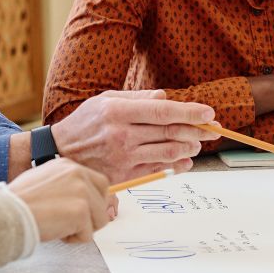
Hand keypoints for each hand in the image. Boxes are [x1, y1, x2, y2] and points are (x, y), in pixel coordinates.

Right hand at [8, 158, 109, 242]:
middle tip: (75, 223)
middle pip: (104, 199)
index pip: (98, 182)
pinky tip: (55, 231)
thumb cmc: (19, 201)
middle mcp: (78, 174)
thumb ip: (63, 184)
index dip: (93, 200)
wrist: (9, 212)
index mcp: (68, 165)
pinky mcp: (82, 211)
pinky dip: (73, 239)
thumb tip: (77, 198)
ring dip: (82, 228)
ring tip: (59, 226)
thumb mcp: (43, 180)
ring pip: (99, 219)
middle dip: (94, 214)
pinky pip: (88, 235)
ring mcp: (82, 192)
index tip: (83, 211)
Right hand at [49, 89, 212, 182]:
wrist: (60, 153)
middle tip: (213, 129)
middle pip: (170, 132)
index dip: (190, 112)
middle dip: (198, 130)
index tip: (208, 112)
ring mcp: (124, 157)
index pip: (163, 111)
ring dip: (189, 147)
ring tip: (199, 142)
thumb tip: (166, 97)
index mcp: (118, 112)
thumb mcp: (105, 100)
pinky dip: (177, 165)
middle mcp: (122, 135)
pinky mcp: (125, 175)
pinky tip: (186, 159)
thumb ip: (137, 98)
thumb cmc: (84, 123)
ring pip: (168, 152)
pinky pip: (159, 170)